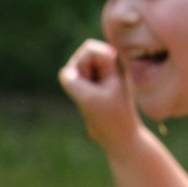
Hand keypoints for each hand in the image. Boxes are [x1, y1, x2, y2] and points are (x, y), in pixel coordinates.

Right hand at [61, 37, 145, 151]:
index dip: (82, 65)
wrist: (121, 138)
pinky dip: (77, 91)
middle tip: (92, 95)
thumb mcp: (88, 99)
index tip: (94, 85)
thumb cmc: (111, 119)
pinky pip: (75, 80)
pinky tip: (89, 104)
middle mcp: (112, 65)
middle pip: (81, 56)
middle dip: (80, 75)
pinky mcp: (95, 85)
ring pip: (76, 69)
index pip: (89, 48)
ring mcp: (103, 74)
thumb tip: (66, 72)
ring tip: (91, 100)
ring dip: (78, 85)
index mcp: (117, 63)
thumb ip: (72, 81)